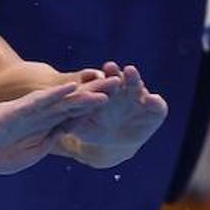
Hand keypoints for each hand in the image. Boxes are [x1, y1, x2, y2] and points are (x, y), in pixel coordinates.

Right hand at [0, 80, 114, 174]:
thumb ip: (47, 142)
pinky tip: (72, 90)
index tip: (117, 102)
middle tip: (120, 83)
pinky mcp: (12, 110)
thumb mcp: (29, 154)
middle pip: (71, 102)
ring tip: (106, 86)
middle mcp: (36, 114)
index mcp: (41, 126)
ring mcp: (24, 110)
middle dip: (95, 94)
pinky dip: (54, 96)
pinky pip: (36, 103)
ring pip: (59, 100)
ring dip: (83, 93)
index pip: (71, 115)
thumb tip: (65, 133)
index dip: (93, 108)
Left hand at [52, 63, 167, 168]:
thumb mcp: (84, 128)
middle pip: (119, 79)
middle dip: (115, 73)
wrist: (117, 142)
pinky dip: (154, 101)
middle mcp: (124, 91)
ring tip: (129, 72)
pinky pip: (157, 105)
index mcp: (106, 92)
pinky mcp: (156, 110)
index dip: (99, 77)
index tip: (93, 71)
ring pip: (137, 86)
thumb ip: (73, 122)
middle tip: (109, 66)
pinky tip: (150, 99)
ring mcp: (140, 98)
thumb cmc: (96, 131)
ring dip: (133, 79)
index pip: (103, 82)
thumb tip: (52, 121)